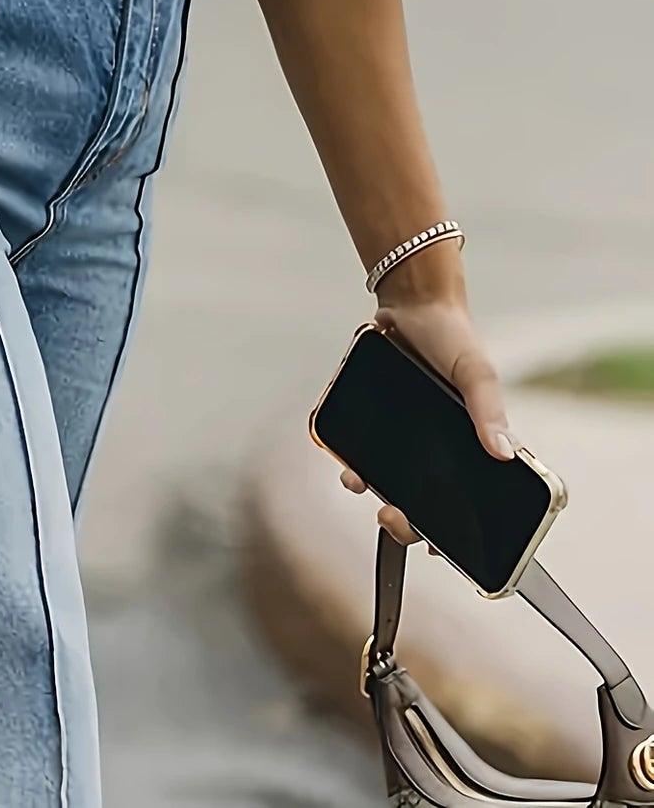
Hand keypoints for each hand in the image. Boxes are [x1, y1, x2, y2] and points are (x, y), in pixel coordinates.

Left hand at [339, 290, 514, 547]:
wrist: (409, 304)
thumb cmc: (453, 338)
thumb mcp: (476, 371)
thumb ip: (489, 409)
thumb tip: (504, 454)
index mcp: (471, 446)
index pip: (468, 502)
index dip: (455, 532)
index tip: (440, 550)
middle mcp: (438, 449)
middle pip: (424, 503)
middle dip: (407, 522)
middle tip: (392, 517)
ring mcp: (404, 438)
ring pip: (391, 484)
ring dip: (378, 496)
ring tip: (366, 491)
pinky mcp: (374, 422)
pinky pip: (363, 455)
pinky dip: (355, 467)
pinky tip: (349, 469)